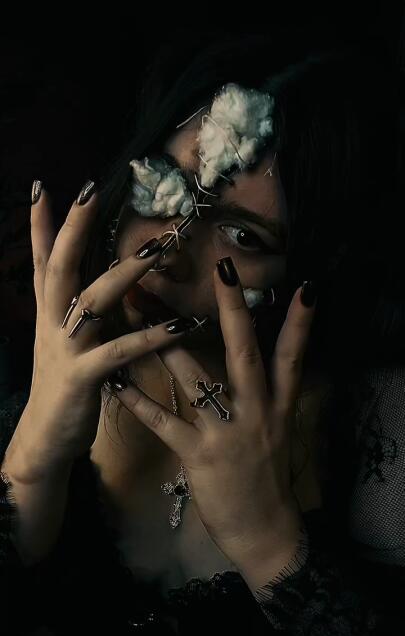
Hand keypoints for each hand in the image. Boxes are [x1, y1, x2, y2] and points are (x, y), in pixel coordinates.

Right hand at [23, 181, 191, 467]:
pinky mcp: (81, 378)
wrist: (45, 437)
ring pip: (91, 300)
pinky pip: (119, 352)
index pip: (41, 260)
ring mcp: (64, 349)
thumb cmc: (63, 383)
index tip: (42, 187)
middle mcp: (51, 323)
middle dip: (74, 228)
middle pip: (60, 267)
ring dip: (124, 272)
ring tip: (157, 249)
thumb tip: (99, 275)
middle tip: (91, 191)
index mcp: (48, 312)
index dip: (40, 225)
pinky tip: (179, 325)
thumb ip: (79, 306)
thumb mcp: (64, 338)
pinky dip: (150, 337)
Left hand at [115, 256, 315, 567]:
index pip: (293, 357)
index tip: (304, 286)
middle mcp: (256, 413)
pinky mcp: (198, 457)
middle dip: (233, 312)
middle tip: (220, 270)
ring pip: (196, 381)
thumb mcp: (275, 432)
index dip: (300, 323)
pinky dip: (138, 401)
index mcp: (278, 407)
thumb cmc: (266, 478)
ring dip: (167, 344)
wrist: (264, 531)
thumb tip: (255, 359)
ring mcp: (227, 434)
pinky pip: (164, 422)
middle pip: (246, 355)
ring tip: (145, 309)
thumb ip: (265, 395)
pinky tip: (116, 382)